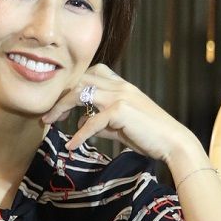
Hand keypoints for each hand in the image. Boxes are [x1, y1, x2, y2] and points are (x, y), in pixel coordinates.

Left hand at [51, 64, 200, 166]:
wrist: (173, 142)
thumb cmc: (149, 135)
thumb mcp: (121, 126)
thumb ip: (101, 123)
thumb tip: (81, 123)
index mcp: (121, 85)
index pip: (90, 74)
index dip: (71, 86)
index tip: (59, 105)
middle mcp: (119, 85)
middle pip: (80, 81)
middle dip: (60, 96)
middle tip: (47, 115)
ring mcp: (120, 96)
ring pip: (81, 93)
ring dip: (62, 108)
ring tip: (50, 123)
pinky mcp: (121, 111)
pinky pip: (92, 121)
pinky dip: (79, 134)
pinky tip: (71, 145)